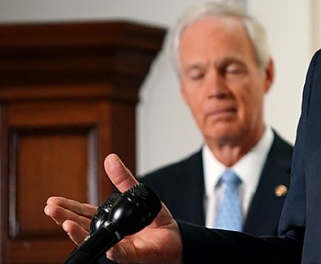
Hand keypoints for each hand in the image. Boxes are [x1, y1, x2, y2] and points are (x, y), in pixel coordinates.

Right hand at [45, 153, 183, 263]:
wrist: (176, 239)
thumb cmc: (155, 222)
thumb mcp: (138, 195)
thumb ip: (124, 179)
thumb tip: (110, 159)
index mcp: (109, 220)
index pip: (83, 214)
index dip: (68, 209)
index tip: (52, 202)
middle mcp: (110, 233)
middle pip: (82, 227)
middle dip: (65, 219)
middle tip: (51, 210)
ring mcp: (119, 245)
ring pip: (96, 241)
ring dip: (79, 234)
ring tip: (66, 225)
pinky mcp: (133, 255)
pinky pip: (121, 253)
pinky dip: (112, 249)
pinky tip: (103, 243)